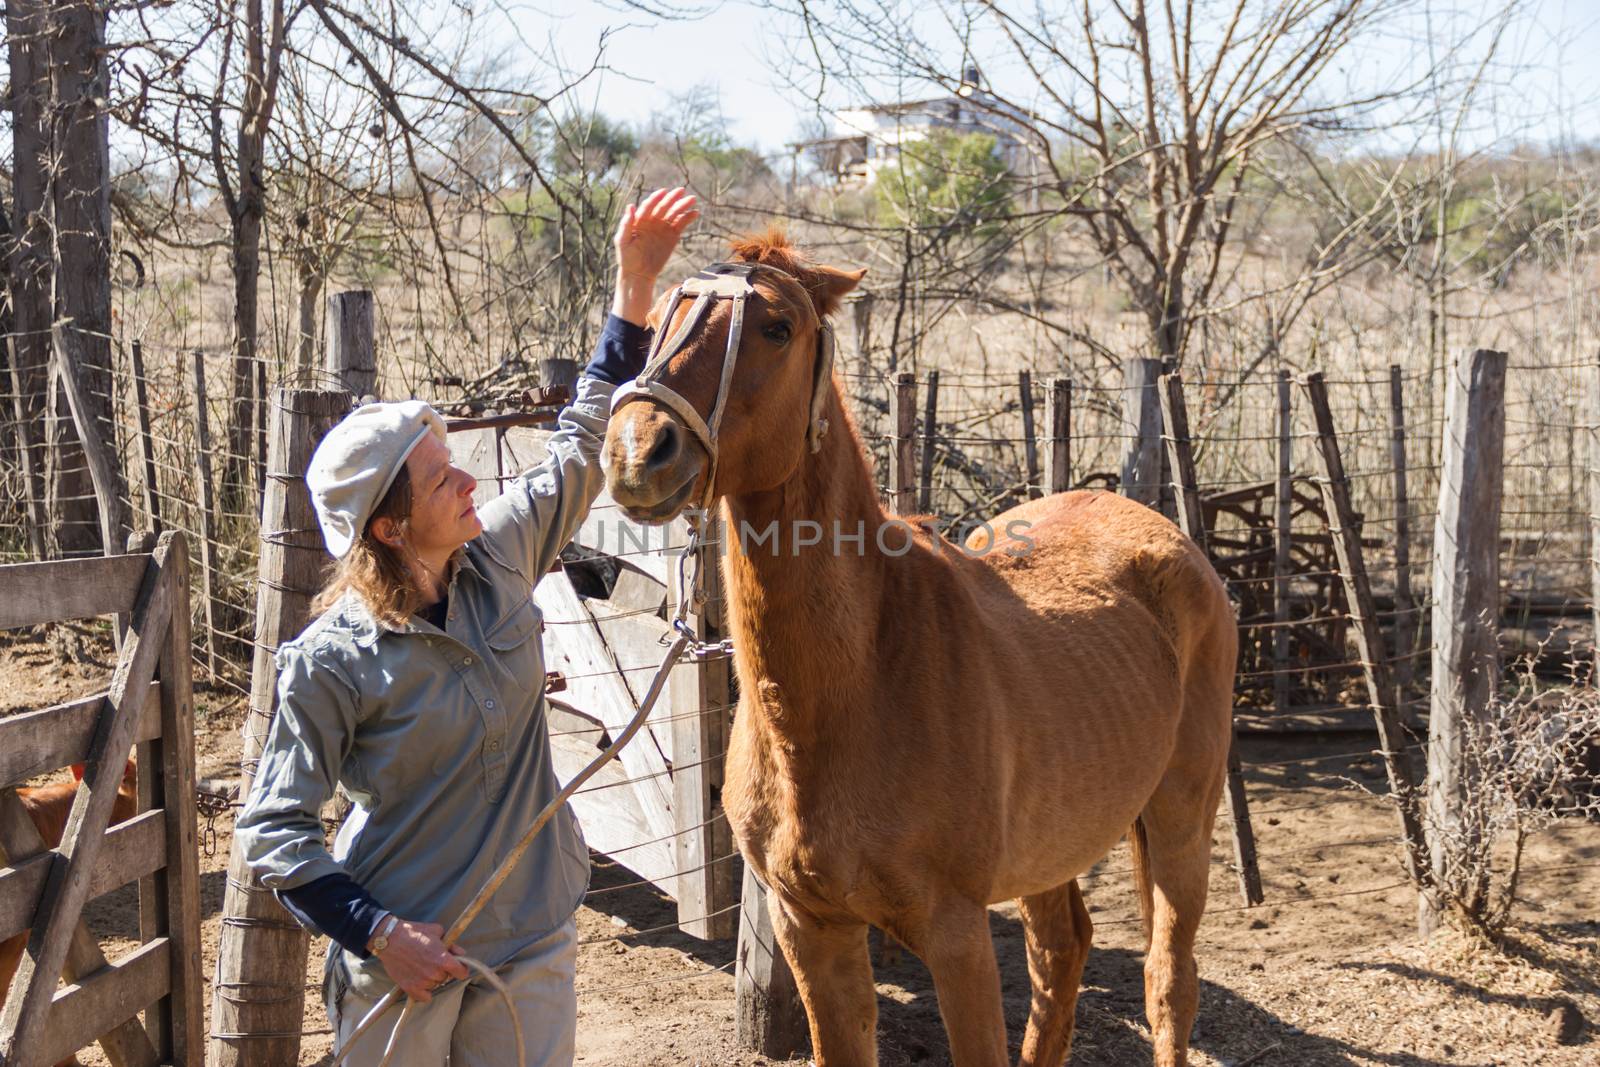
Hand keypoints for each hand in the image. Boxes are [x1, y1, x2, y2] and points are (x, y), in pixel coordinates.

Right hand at [369, 919, 468, 1002]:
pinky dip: (424, 992)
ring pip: (435, 985)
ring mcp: (423, 982)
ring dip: (432, 979)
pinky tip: (420, 982)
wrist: (390, 939)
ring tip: (422, 967)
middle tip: (433, 962)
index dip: (461, 970)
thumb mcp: (437, 931)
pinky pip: (424, 998)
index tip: (458, 968)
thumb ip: (451, 944)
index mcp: (444, 959)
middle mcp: (435, 973)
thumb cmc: (414, 932)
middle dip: (443, 971)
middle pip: (447, 978)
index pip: (462, 973)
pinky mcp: (411, 988)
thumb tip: (461, 954)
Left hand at [612, 187, 698, 324]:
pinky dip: (688, 218)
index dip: (656, 198)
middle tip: (682, 191)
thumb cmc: (627, 257)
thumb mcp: (622, 241)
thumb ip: (626, 224)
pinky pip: (681, 225)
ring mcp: (663, 228)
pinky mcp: (672, 236)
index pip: (649, 205)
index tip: (664, 192)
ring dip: (683, 206)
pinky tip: (695, 213)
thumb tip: (631, 206)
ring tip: (692, 199)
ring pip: (674, 213)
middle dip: (672, 198)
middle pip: (664, 206)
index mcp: (640, 219)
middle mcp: (652, 221)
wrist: (638, 273)